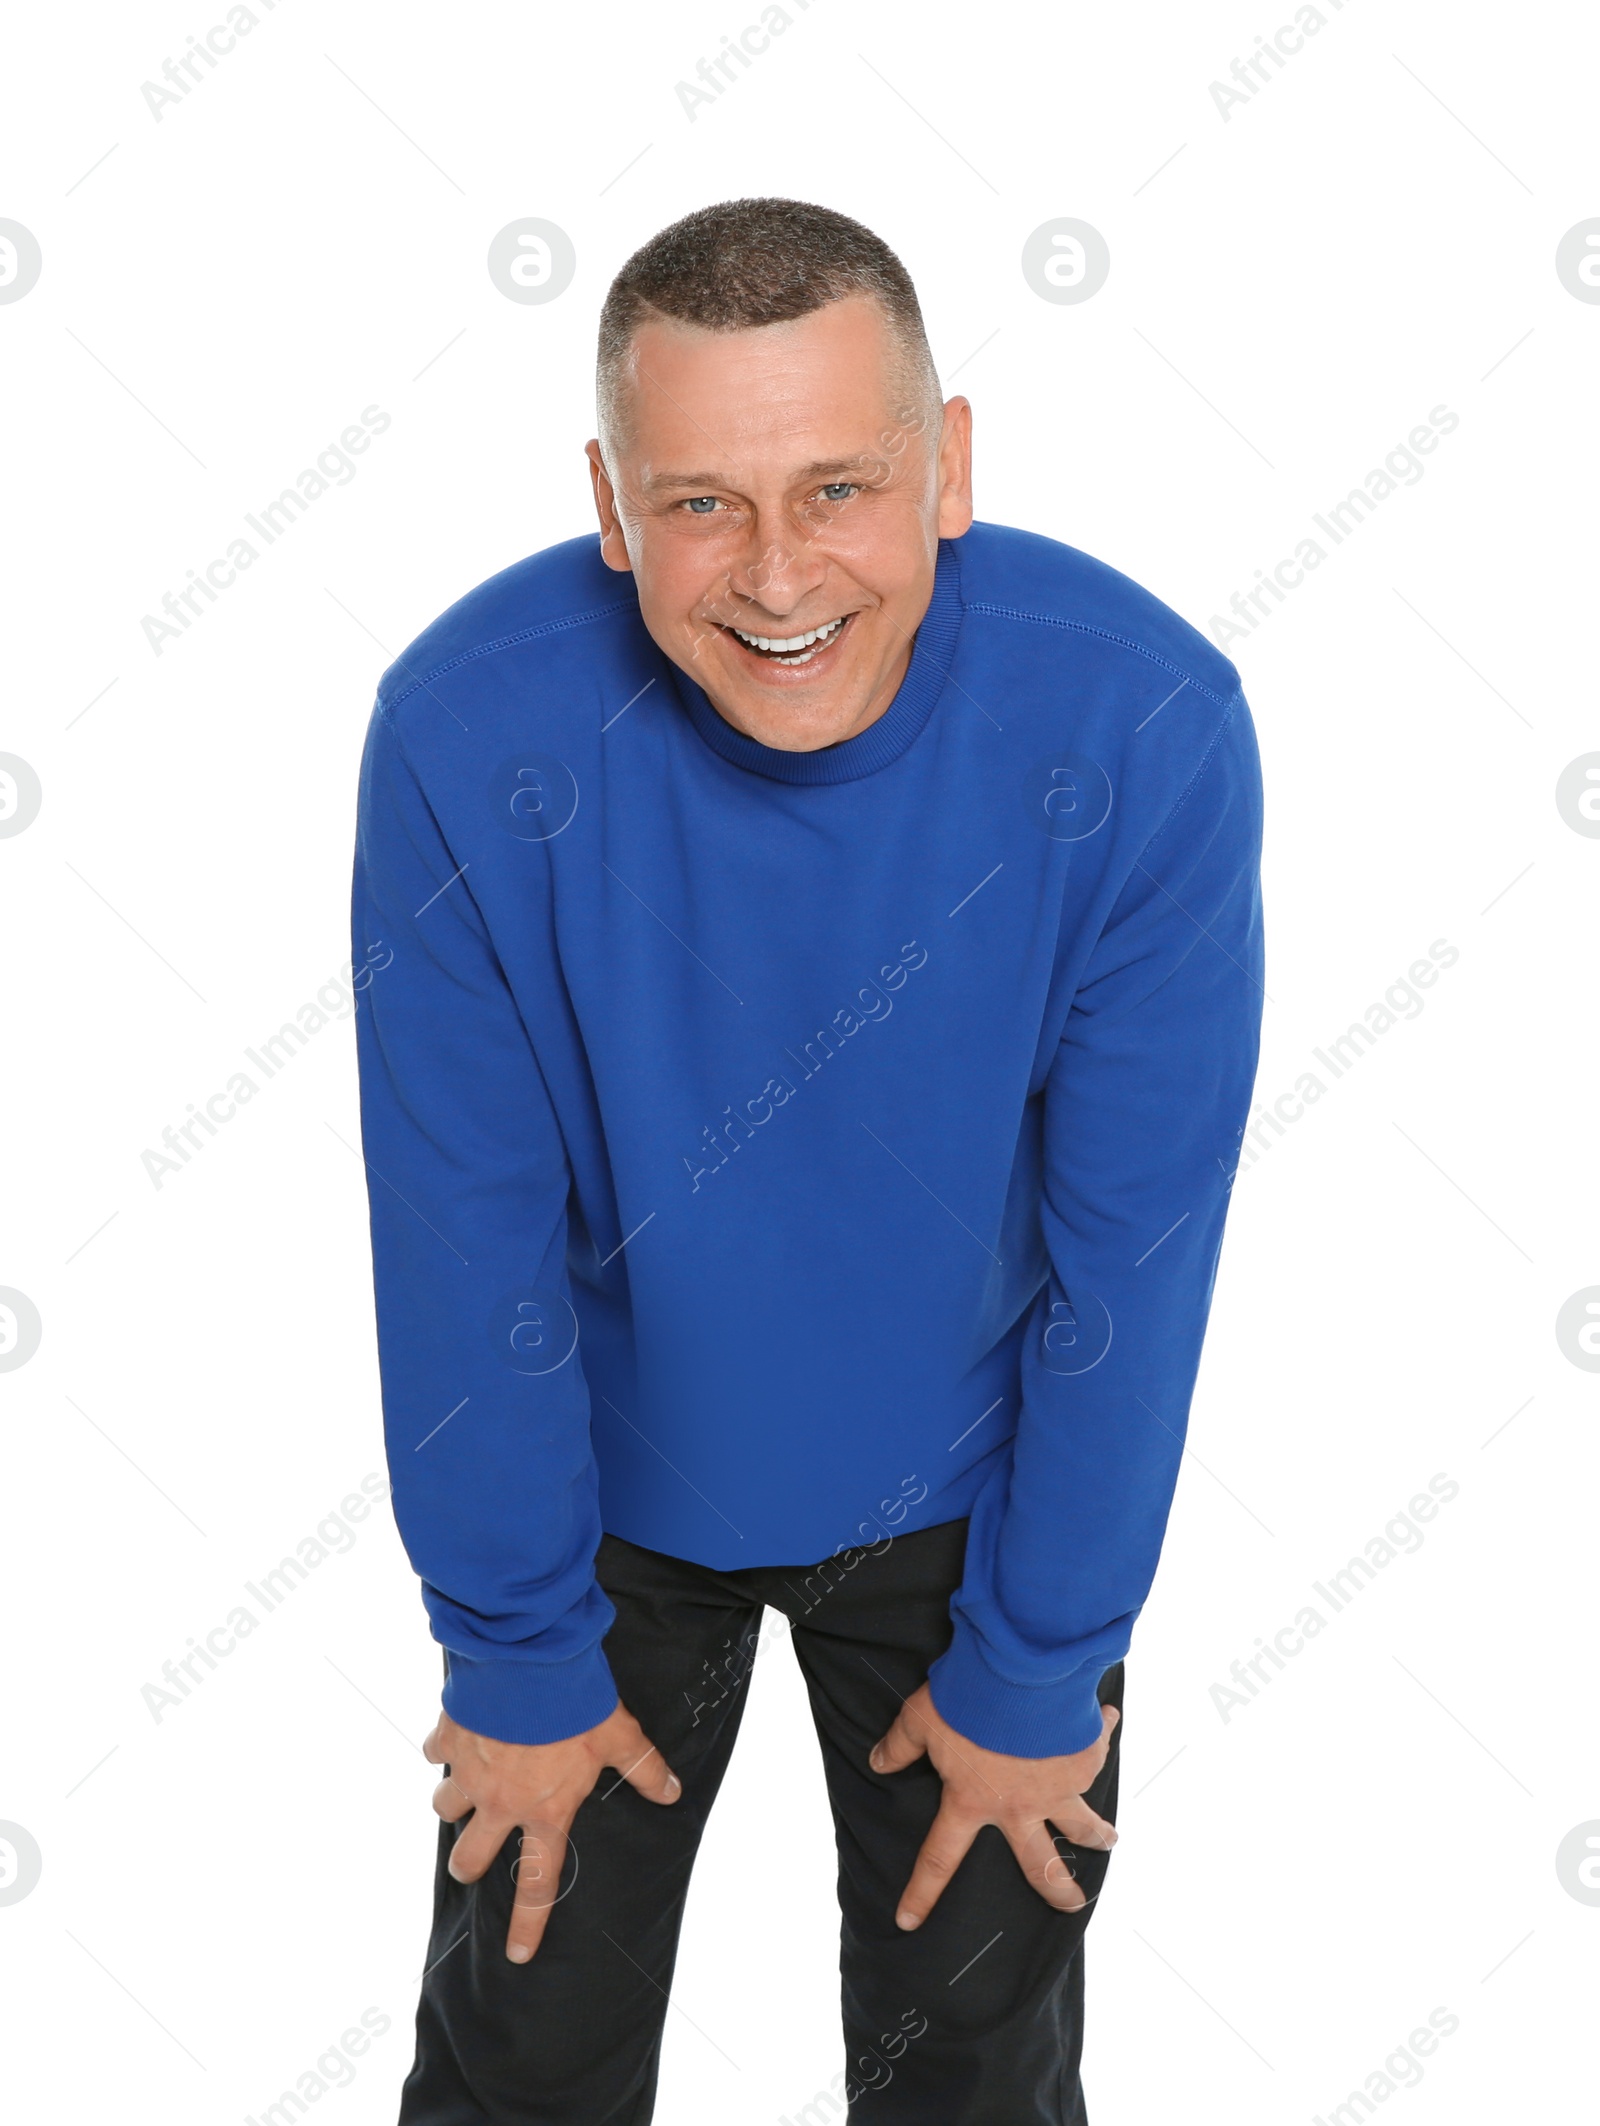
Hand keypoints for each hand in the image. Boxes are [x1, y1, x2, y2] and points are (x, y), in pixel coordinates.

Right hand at [423, 1702, 679, 1962]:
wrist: (530, 1661)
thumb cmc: (577, 1703)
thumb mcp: (620, 1736)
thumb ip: (645, 1769)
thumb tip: (672, 1793)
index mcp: (544, 1810)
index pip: (538, 1883)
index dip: (528, 1924)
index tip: (517, 1955)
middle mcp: (500, 1802)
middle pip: (470, 1856)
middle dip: (468, 1864)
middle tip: (472, 1860)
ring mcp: (469, 1771)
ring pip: (444, 1806)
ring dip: (452, 1802)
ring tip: (465, 1788)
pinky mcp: (449, 1736)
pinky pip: (435, 1751)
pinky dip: (443, 1745)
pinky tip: (457, 1732)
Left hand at [869, 1682, 1117, 1928]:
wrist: (1020, 1673)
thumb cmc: (966, 1699)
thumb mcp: (920, 1718)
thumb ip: (900, 1745)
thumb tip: (877, 1761)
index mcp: (972, 1802)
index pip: (939, 1857)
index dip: (922, 1892)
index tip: (909, 1922)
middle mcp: (1019, 1806)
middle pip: (1040, 1863)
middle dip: (1057, 1889)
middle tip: (1072, 1903)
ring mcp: (1056, 1787)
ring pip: (1083, 1824)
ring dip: (1097, 1833)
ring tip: (1108, 1839)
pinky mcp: (1083, 1758)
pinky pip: (1097, 1752)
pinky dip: (1104, 1734)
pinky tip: (1108, 1721)